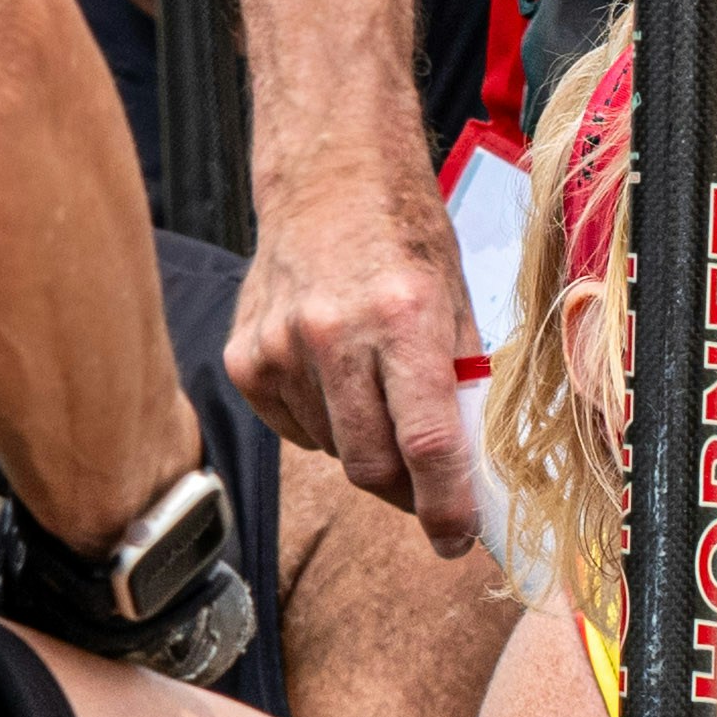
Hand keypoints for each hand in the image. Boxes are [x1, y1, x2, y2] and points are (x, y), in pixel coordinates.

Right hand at [229, 143, 491, 555]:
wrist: (328, 177)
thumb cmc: (404, 239)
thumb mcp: (455, 303)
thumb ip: (461, 389)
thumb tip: (471, 477)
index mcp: (402, 316)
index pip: (426, 445)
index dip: (446, 507)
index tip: (457, 539)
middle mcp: (333, 334)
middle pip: (370, 466)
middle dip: (406, 493)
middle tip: (428, 487)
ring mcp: (280, 348)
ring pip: (332, 452)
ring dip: (363, 445)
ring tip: (375, 387)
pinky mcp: (245, 359)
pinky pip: (294, 429)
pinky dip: (322, 422)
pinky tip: (333, 373)